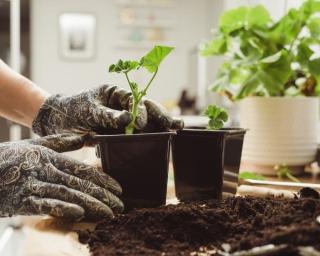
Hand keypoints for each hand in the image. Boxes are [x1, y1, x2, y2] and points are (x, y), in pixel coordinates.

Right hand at [0, 134, 122, 220]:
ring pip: (68, 194)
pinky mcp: (23, 200)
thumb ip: (61, 142)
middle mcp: (47, 170)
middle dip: (103, 195)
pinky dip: (62, 207)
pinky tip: (79, 213)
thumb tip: (84, 137)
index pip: (83, 170)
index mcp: (52, 158)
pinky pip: (45, 204)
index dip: (103, 179)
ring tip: (109, 213)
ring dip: (90, 204)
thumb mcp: (35, 145)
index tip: (119, 189)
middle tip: (122, 205)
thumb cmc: (9, 157)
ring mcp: (35, 185)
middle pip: (80, 184)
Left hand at [32, 84, 183, 135]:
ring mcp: (122, 118)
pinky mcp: (120, 130)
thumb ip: (107, 115)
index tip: (140, 124)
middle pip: (146, 109)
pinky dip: (149, 135)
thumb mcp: (89, 110)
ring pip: (145, 121)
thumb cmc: (72, 109)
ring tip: (176, 129)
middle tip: (177, 125)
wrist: (58, 121)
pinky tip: (162, 137)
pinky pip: (137, 132)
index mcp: (115, 93)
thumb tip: (128, 118)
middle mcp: (122, 104)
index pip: (134, 100)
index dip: (141, 111)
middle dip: (161, 116)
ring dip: (160, 125)